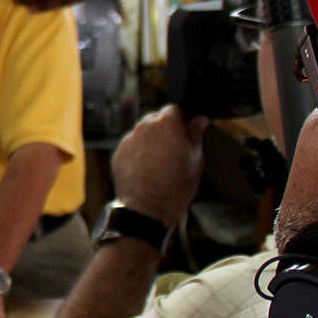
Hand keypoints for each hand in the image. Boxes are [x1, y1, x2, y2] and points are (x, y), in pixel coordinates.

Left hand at [109, 106, 208, 229]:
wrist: (148, 208)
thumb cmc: (175, 185)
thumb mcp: (195, 159)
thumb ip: (196, 134)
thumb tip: (200, 120)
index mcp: (165, 124)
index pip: (173, 109)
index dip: (179, 121)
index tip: (183, 134)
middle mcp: (143, 126)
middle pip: (155, 120)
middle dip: (163, 131)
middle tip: (172, 151)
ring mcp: (128, 140)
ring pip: (142, 134)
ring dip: (150, 142)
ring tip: (159, 164)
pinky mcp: (118, 153)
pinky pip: (131, 148)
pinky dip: (138, 154)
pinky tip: (146, 171)